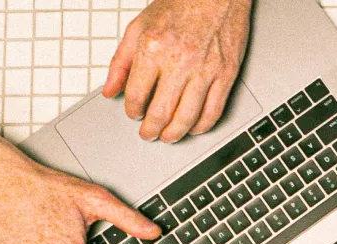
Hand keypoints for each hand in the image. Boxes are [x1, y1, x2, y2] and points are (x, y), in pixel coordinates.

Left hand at [102, 0, 252, 143]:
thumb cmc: (181, 5)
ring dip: (175, 134)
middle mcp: (179, 61)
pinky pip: (213, 111)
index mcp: (153, 47)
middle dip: (151, 130)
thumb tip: (110, 90)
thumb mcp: (139, 26)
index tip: (134, 114)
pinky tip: (194, 128)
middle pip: (161, 112)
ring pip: (187, 118)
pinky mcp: (226, 74)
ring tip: (168, 136)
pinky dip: (202, 126)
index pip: (136, 94)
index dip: (132, 111)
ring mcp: (205, 70)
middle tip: (148, 134)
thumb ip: (121, 61)